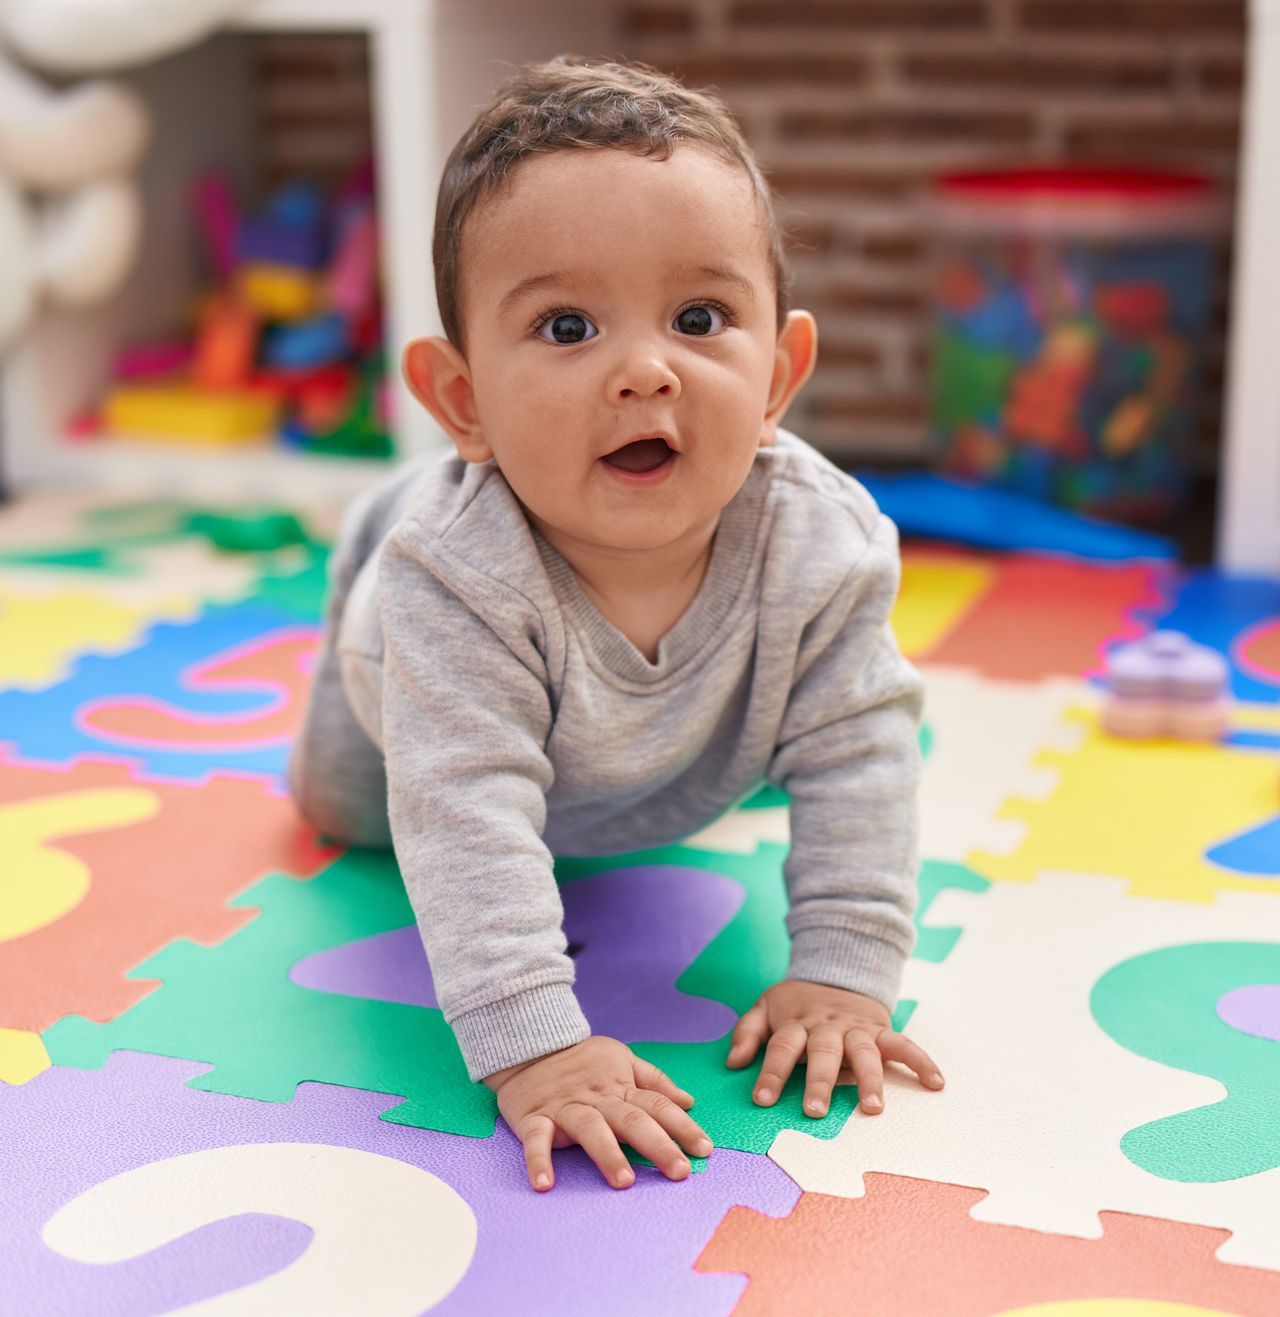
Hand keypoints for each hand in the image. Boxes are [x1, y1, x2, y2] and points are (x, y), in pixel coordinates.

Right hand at [484, 1035, 712, 1191]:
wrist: (528, 1043)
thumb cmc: (580, 1058)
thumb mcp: (621, 1058)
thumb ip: (654, 1080)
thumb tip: (688, 1101)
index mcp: (620, 1087)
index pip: (658, 1105)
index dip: (682, 1127)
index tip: (705, 1150)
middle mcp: (597, 1099)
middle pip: (632, 1120)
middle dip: (658, 1145)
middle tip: (680, 1171)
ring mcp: (566, 1108)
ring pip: (591, 1129)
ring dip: (607, 1154)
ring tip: (624, 1181)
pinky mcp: (534, 1118)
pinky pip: (536, 1140)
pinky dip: (538, 1161)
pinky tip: (544, 1184)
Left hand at [726, 979, 943, 1116]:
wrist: (835, 968)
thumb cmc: (797, 1002)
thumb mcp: (765, 1007)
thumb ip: (748, 1032)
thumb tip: (733, 1062)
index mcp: (797, 1022)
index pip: (781, 1047)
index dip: (770, 1072)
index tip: (761, 1099)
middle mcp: (828, 1026)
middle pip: (824, 1053)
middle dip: (820, 1082)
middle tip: (815, 1111)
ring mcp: (856, 1027)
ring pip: (864, 1052)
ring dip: (870, 1079)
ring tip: (874, 1108)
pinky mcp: (881, 1028)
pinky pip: (903, 1044)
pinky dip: (921, 1061)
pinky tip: (935, 1082)